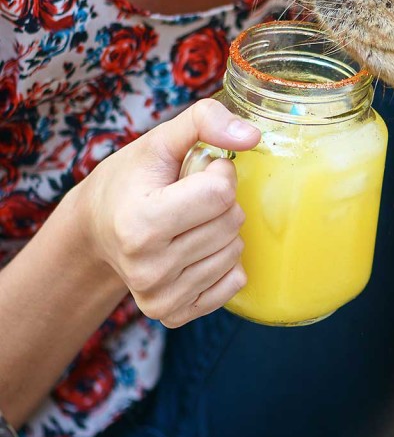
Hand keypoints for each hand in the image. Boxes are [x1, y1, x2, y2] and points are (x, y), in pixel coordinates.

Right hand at [73, 98, 260, 326]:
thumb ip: (204, 121)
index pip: (219, 193)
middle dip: (222, 202)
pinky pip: (234, 282)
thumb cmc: (131, 181)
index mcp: (139, 223)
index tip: (198, 171)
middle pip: (230, 223)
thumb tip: (252, 136)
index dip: (218, 172)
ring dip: (223, 230)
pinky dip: (224, 261)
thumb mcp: (159, 141)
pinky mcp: (173, 315)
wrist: (97, 231)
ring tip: (190, 223)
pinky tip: (196, 250)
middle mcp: (147, 267)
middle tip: (192, 198)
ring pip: (234, 251)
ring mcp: (160, 296)